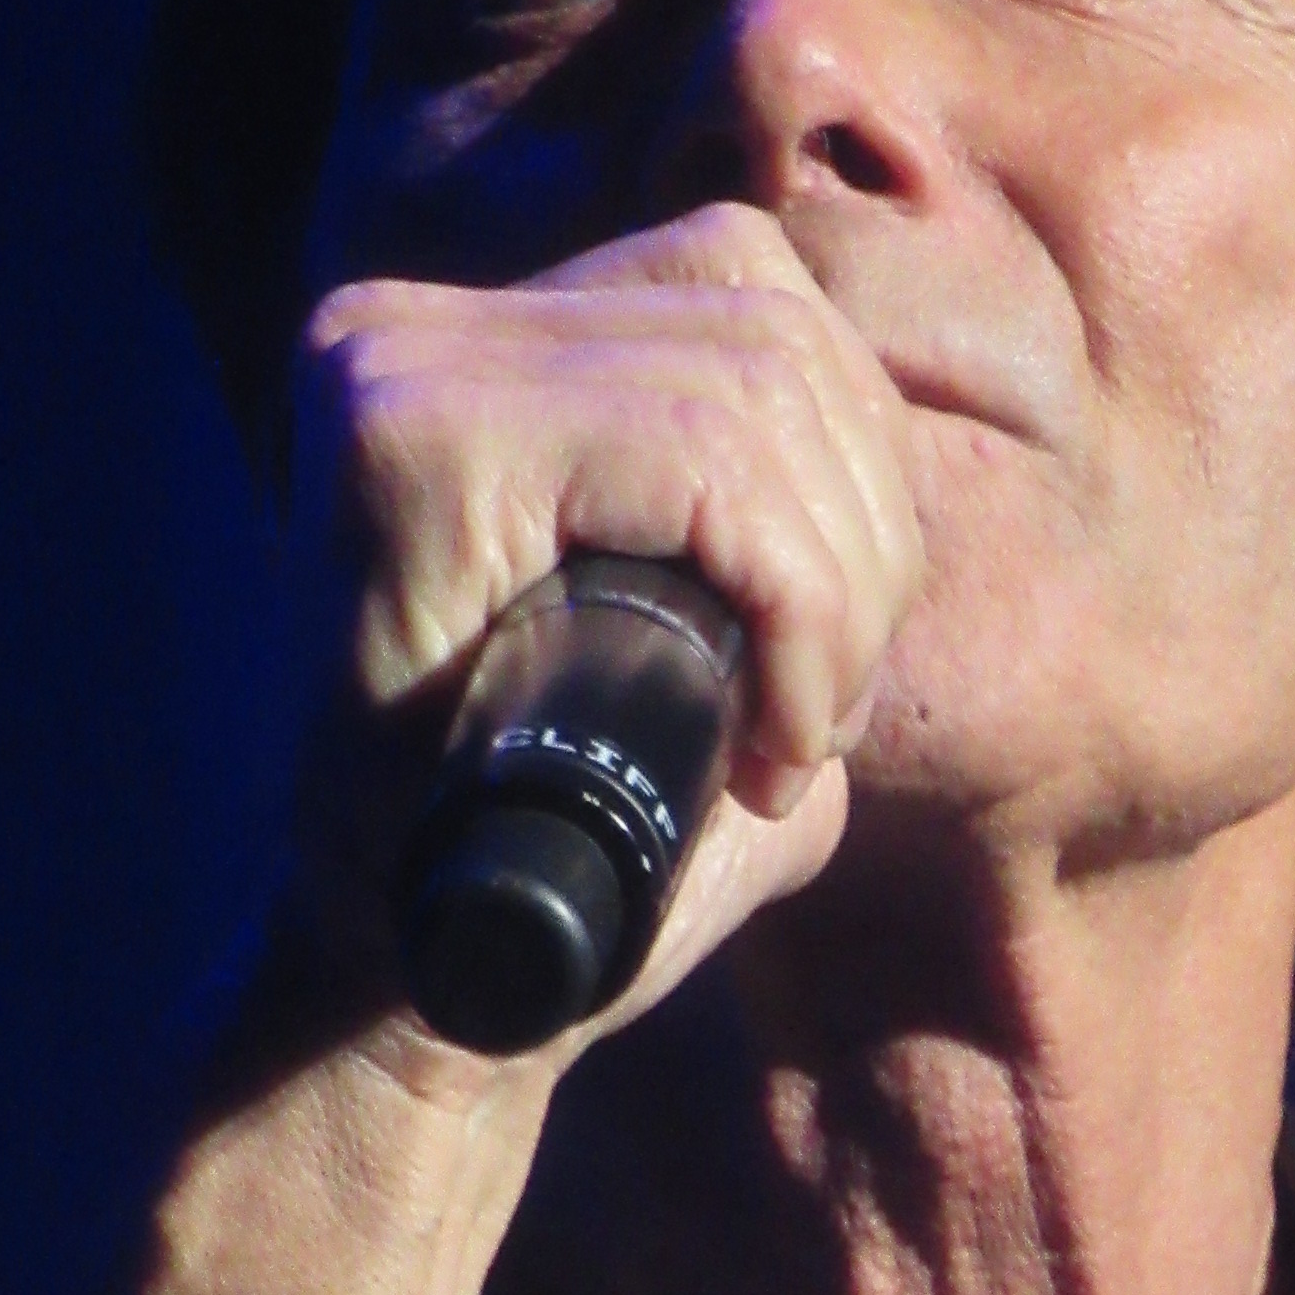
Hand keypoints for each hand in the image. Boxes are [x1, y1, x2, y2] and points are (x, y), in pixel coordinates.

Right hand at [289, 203, 927, 1078]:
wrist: (414, 1005)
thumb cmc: (565, 858)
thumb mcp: (699, 675)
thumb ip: (775, 554)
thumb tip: (895, 489)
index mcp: (471, 348)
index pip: (742, 289)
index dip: (854, 465)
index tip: (835, 664)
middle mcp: (414, 330)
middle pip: (767, 328)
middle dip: (865, 539)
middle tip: (822, 723)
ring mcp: (400, 370)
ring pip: (754, 391)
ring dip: (839, 592)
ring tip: (793, 744)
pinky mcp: (418, 446)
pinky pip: (699, 463)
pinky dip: (795, 602)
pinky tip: (771, 741)